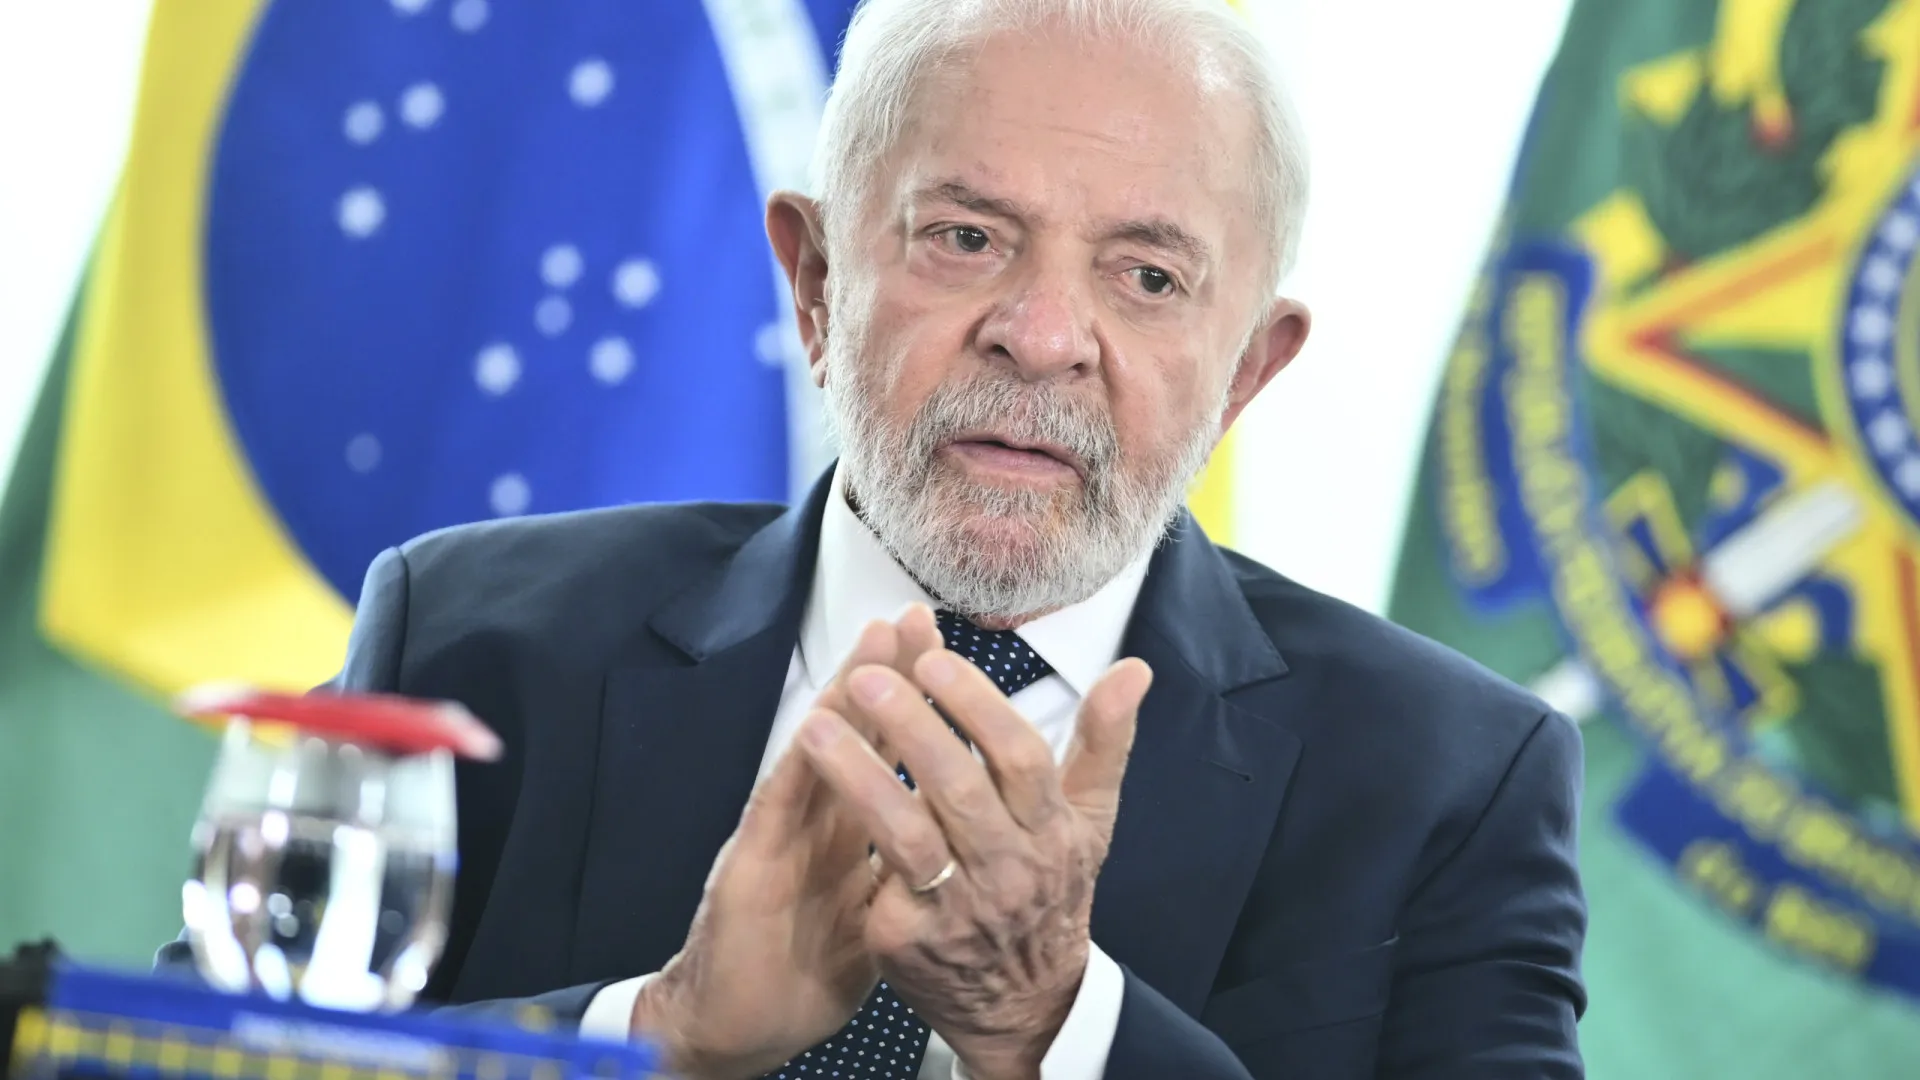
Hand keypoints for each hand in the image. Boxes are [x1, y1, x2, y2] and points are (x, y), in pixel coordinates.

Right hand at [634, 607, 943, 1079]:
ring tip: (872, 645)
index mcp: (851, 832)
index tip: (945, 650)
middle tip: (914, 619)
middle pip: (856, 735)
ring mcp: (780, 839)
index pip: (888, 753)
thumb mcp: (874, 912)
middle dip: (887, 675)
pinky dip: (796, 769)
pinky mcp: (749, 870)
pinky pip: (777, 813)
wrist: (737, 1029)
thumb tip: (955, 836)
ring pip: (817, 754)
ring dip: (845, 697)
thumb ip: (903, 865)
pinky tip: (813, 729)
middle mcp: (816, 823)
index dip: (917, 701)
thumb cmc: (803, 972)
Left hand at [795, 641, 1152, 1079]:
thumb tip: (1133, 669)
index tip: (933, 660)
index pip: (1020, 756)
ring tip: (816, 728)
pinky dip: (848, 835)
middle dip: (909, 727)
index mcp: (1052, 830)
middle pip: (958, 789)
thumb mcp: (1090, 820)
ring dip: (859, 776)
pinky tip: (811, 793)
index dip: (976, 706)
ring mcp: (958, 908)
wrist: (1025, 1005)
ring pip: (906, 834)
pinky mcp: (909, 939)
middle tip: (865, 678)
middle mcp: (1010, 868)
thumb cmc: (1051, 890)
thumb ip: (1105, 741)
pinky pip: (875, 880)